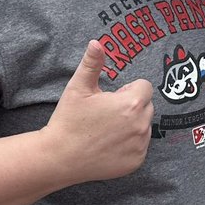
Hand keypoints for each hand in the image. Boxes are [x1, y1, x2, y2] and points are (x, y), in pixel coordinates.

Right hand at [41, 40, 153, 186]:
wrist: (58, 158)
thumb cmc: (68, 120)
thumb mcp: (78, 87)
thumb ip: (92, 63)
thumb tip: (97, 42)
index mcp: (131, 104)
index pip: (144, 87)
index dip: (128, 90)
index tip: (111, 98)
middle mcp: (140, 126)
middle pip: (146, 106)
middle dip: (131, 106)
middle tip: (106, 114)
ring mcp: (139, 146)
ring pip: (144, 126)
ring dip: (132, 124)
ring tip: (106, 130)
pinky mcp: (136, 162)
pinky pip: (140, 146)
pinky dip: (130, 144)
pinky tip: (109, 145)